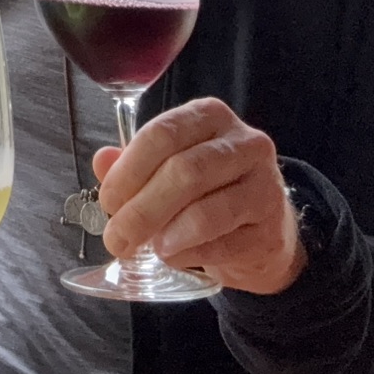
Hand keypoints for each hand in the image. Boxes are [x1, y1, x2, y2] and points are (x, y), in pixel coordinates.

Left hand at [93, 96, 303, 296]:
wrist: (262, 229)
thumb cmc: (207, 190)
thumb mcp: (169, 166)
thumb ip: (133, 162)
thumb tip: (102, 161)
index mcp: (210, 116)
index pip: (164, 133)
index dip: (129, 169)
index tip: (108, 201)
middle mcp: (245, 143)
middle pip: (185, 172)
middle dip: (141, 210)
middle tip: (116, 238)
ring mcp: (266, 186)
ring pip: (205, 212)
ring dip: (165, 235)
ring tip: (147, 247)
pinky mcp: (270, 230)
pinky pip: (222, 245)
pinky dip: (189, 254)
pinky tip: (174, 256)